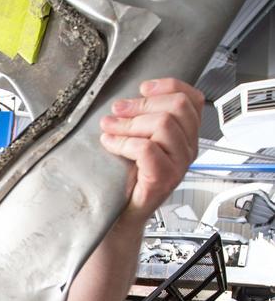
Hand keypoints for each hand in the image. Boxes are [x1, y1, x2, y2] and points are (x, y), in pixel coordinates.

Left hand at [99, 78, 202, 222]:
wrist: (121, 214)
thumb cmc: (128, 178)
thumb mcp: (138, 140)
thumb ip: (142, 120)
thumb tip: (125, 100)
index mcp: (185, 136)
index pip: (191, 99)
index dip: (167, 86)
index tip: (143, 88)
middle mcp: (187, 149)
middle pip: (177, 107)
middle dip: (142, 104)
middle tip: (117, 111)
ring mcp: (178, 165)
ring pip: (163, 125)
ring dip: (129, 123)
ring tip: (109, 128)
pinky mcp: (163, 179)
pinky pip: (147, 149)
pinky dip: (123, 142)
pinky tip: (110, 144)